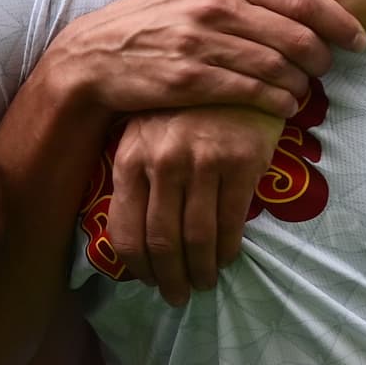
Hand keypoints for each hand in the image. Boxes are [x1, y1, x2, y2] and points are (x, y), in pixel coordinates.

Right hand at [40, 0, 364, 123]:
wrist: (97, 55)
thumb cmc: (153, 12)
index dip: (338, 21)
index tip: (358, 38)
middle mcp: (216, 5)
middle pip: (297, 36)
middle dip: (323, 57)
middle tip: (327, 67)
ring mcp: (203, 43)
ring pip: (279, 68)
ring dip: (302, 84)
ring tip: (304, 89)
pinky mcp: (192, 80)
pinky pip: (253, 93)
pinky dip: (278, 103)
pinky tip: (283, 106)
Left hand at [109, 106, 282, 305]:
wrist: (232, 67)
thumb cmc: (182, 107)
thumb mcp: (143, 132)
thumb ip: (135, 177)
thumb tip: (134, 238)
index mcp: (130, 157)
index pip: (125, 232)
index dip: (137, 267)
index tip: (148, 281)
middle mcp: (162, 162)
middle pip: (162, 243)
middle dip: (170, 279)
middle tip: (178, 296)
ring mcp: (202, 161)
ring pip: (197, 239)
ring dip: (201, 271)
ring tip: (204, 282)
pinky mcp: (240, 162)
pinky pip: (231, 222)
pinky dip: (228, 249)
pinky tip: (227, 257)